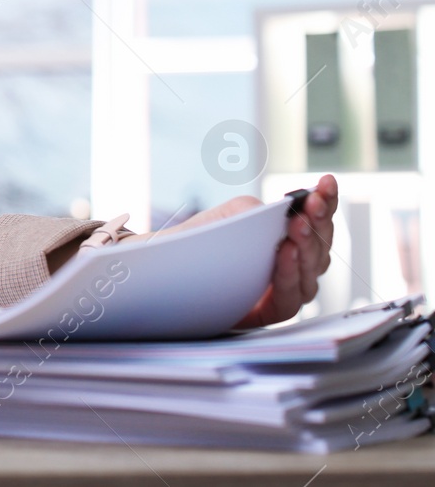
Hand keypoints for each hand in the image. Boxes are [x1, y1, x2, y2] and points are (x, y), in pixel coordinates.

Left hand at [135, 175, 337, 328]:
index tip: (327, 182)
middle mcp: (292, 264)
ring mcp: (283, 289)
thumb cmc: (202, 240)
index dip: (326, 202)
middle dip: (318, 222)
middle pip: (320, 246)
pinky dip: (289, 274)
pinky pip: (290, 299)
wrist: (169, 265)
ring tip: (297, 226)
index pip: (316, 220)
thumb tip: (283, 210)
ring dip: (306, 246)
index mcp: (288, 237)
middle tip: (312, 203)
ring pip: (311, 272)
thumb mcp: (229, 216)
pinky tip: (285, 252)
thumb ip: (255, 210)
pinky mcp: (268, 312)